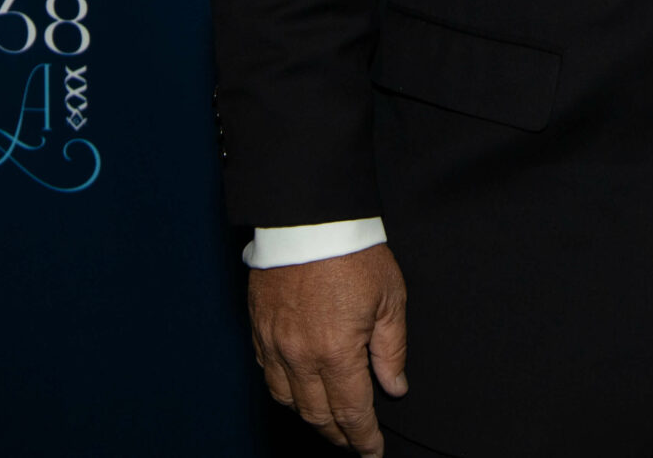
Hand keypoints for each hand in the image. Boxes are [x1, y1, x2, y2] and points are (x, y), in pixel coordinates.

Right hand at [249, 244, 409, 452]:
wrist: (308, 219)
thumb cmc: (352, 252)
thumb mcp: (390, 298)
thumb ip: (391, 349)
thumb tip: (394, 385)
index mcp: (337, 352)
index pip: (352, 412)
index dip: (363, 438)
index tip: (372, 451)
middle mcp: (300, 356)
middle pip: (317, 414)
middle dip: (338, 434)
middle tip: (354, 441)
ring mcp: (274, 344)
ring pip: (288, 400)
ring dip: (310, 417)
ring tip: (329, 422)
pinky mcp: (258, 330)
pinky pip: (268, 375)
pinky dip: (284, 391)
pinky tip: (298, 391)